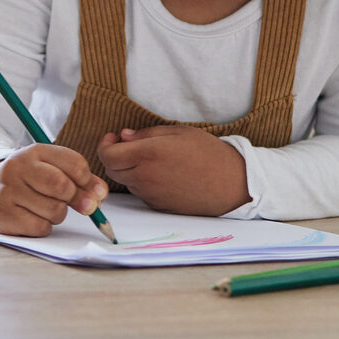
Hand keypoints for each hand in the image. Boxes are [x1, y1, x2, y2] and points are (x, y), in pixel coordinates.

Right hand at [0, 142, 107, 236]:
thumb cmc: (30, 180)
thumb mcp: (52, 168)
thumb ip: (79, 179)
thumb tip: (99, 194)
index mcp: (34, 151)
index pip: (74, 163)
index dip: (89, 181)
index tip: (95, 192)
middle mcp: (17, 167)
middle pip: (62, 186)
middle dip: (78, 199)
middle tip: (83, 206)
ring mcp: (7, 191)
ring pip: (54, 210)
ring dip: (59, 214)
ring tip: (48, 208)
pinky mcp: (2, 215)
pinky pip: (40, 227)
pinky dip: (45, 227)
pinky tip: (35, 218)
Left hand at [97, 126, 250, 213]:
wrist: (233, 183)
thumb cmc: (208, 153)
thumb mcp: (178, 132)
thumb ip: (145, 134)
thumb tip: (123, 136)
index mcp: (148, 155)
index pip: (107, 155)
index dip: (105, 145)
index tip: (113, 137)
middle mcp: (145, 177)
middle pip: (111, 170)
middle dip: (113, 157)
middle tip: (126, 146)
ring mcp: (151, 195)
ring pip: (125, 181)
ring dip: (128, 169)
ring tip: (150, 159)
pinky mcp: (158, 206)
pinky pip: (140, 193)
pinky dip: (141, 182)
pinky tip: (160, 174)